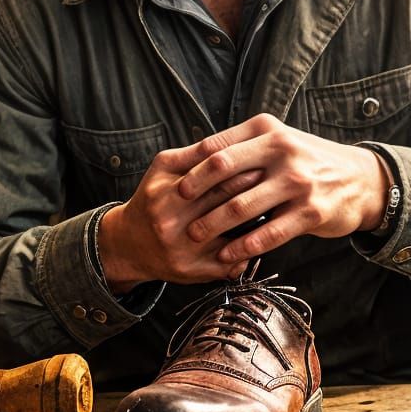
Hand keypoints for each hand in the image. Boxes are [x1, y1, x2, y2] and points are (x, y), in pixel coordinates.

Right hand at [97, 137, 263, 292]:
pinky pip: (230, 262)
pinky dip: (250, 250)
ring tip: (279, 205)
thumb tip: (234, 139)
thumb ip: (194, 153)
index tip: (265, 158)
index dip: (243, 164)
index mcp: (165, 193)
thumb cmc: (154, 196)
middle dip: (256, 190)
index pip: (213, 173)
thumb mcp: (164, 167)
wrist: (129, 242)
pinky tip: (267, 237)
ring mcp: (182, 250)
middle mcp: (170, 223)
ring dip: (260, 222)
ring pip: (232, 235)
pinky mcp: (192, 272)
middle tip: (281, 178)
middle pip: (225, 203)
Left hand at [175, 113, 389, 264]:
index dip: (192, 167)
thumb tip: (193, 159)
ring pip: (242, 206)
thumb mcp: (278, 140)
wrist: (361, 179)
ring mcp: (298, 181)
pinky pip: (268, 233)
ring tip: (194, 236)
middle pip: (223, 170)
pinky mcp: (311, 212)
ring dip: (213, 223)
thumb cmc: (307, 161)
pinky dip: (243, 246)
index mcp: (267, 130)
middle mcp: (282, 150)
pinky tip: (227, 256)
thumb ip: (243, 146)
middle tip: (176, 210)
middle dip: (195, 193)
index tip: (174, 184)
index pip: (218, 146)